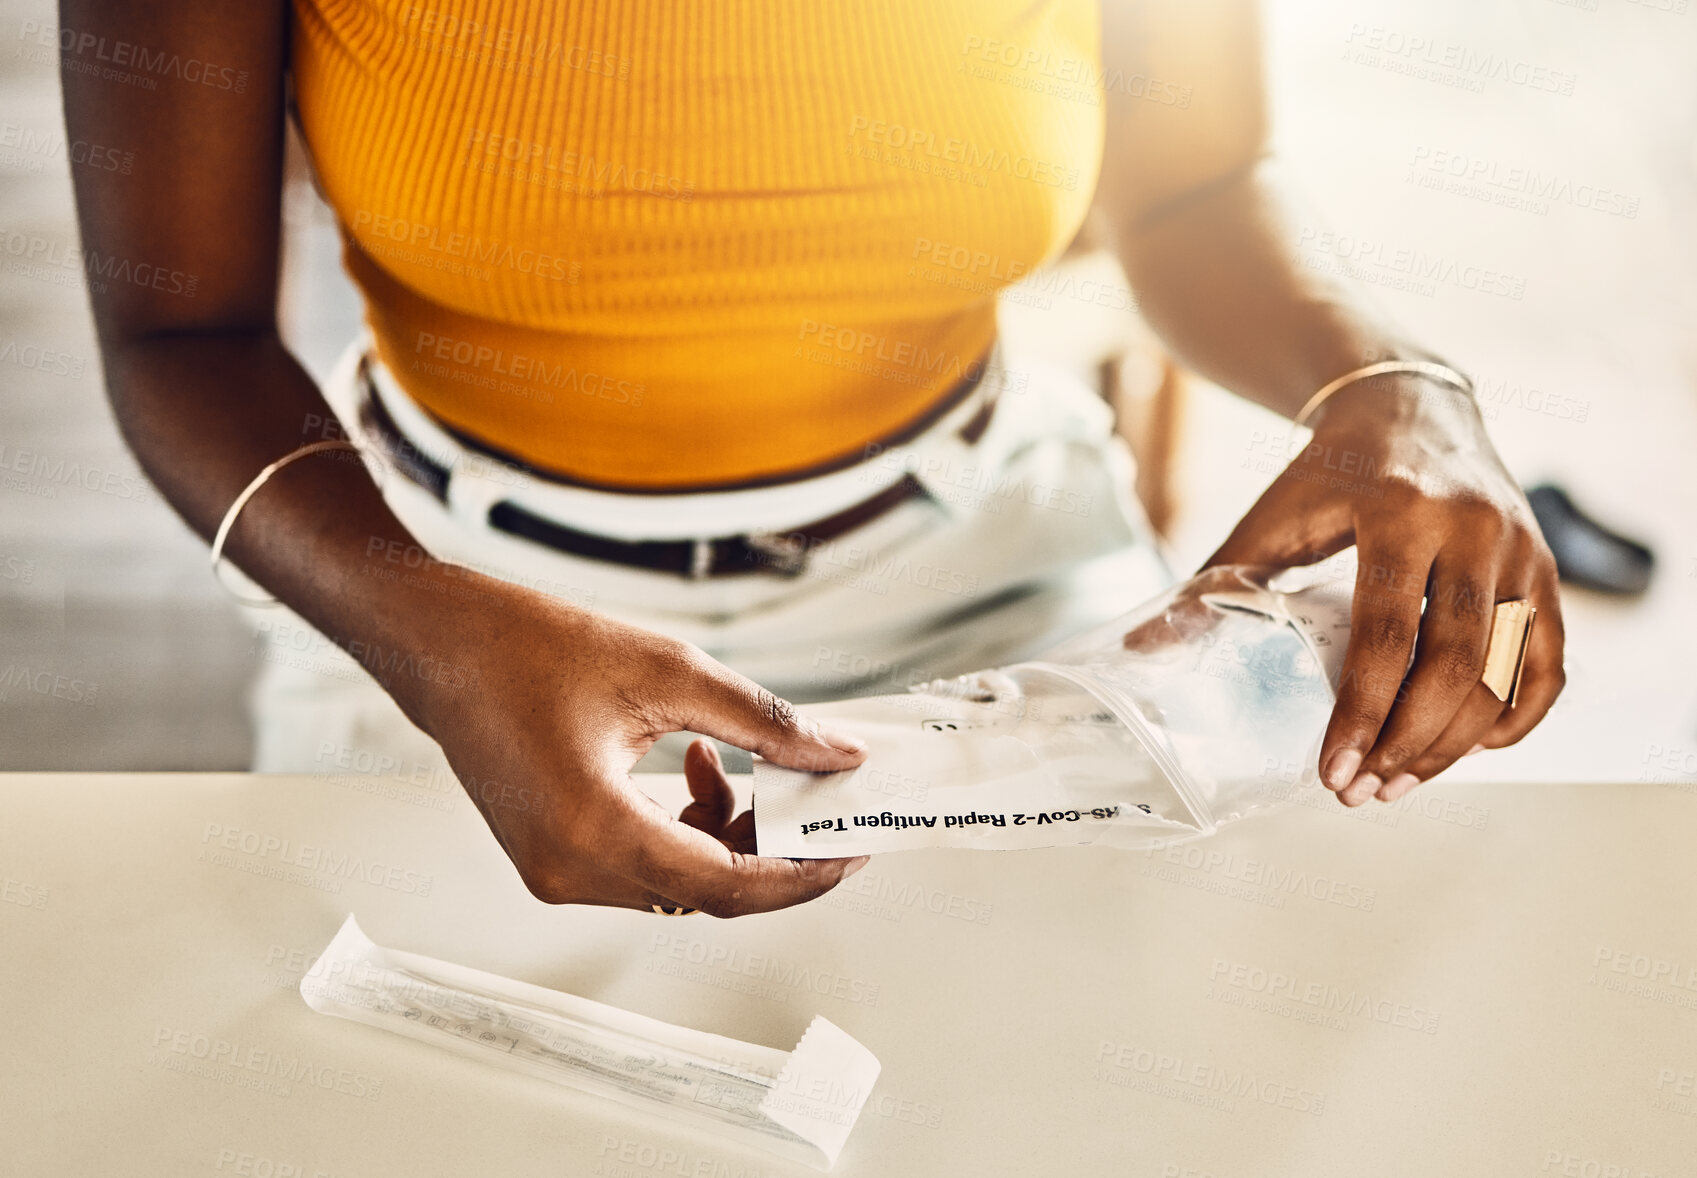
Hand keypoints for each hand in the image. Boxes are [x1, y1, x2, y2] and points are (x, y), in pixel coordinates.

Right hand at [401, 582, 869, 913]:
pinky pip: (645, 864)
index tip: (848, 849)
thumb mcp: (669, 671)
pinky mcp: (554, 858)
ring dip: (725, 829)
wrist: (444, 646)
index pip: (727, 886)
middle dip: (769, 844)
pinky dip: (684, 825)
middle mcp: (570, 870)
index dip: (801, 873)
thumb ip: (764, 723)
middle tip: (813, 794)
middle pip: (708, 888)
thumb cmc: (528, 648)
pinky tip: (693, 764)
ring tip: (731, 755)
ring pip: (680, 878)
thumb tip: (834, 755)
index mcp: (594, 830)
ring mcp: (556, 872)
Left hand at [1203, 373, 1565, 805]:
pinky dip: (1517, 716)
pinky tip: (1470, 750)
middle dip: (1408, 742)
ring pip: (1506, 670)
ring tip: (1399, 783)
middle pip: (1456, 662)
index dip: (1361, 712)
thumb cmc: (1328, 472)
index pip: (1387, 633)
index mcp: (1397, 510)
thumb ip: (1215, 582)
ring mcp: (1520, 547)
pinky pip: (1548, 660)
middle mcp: (1471, 527)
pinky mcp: (1545, 566)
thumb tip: (1145, 652)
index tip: (1333, 772)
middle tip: (1363, 792)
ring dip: (1455, 743)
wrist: (1407, 407)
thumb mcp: (1272, 516)